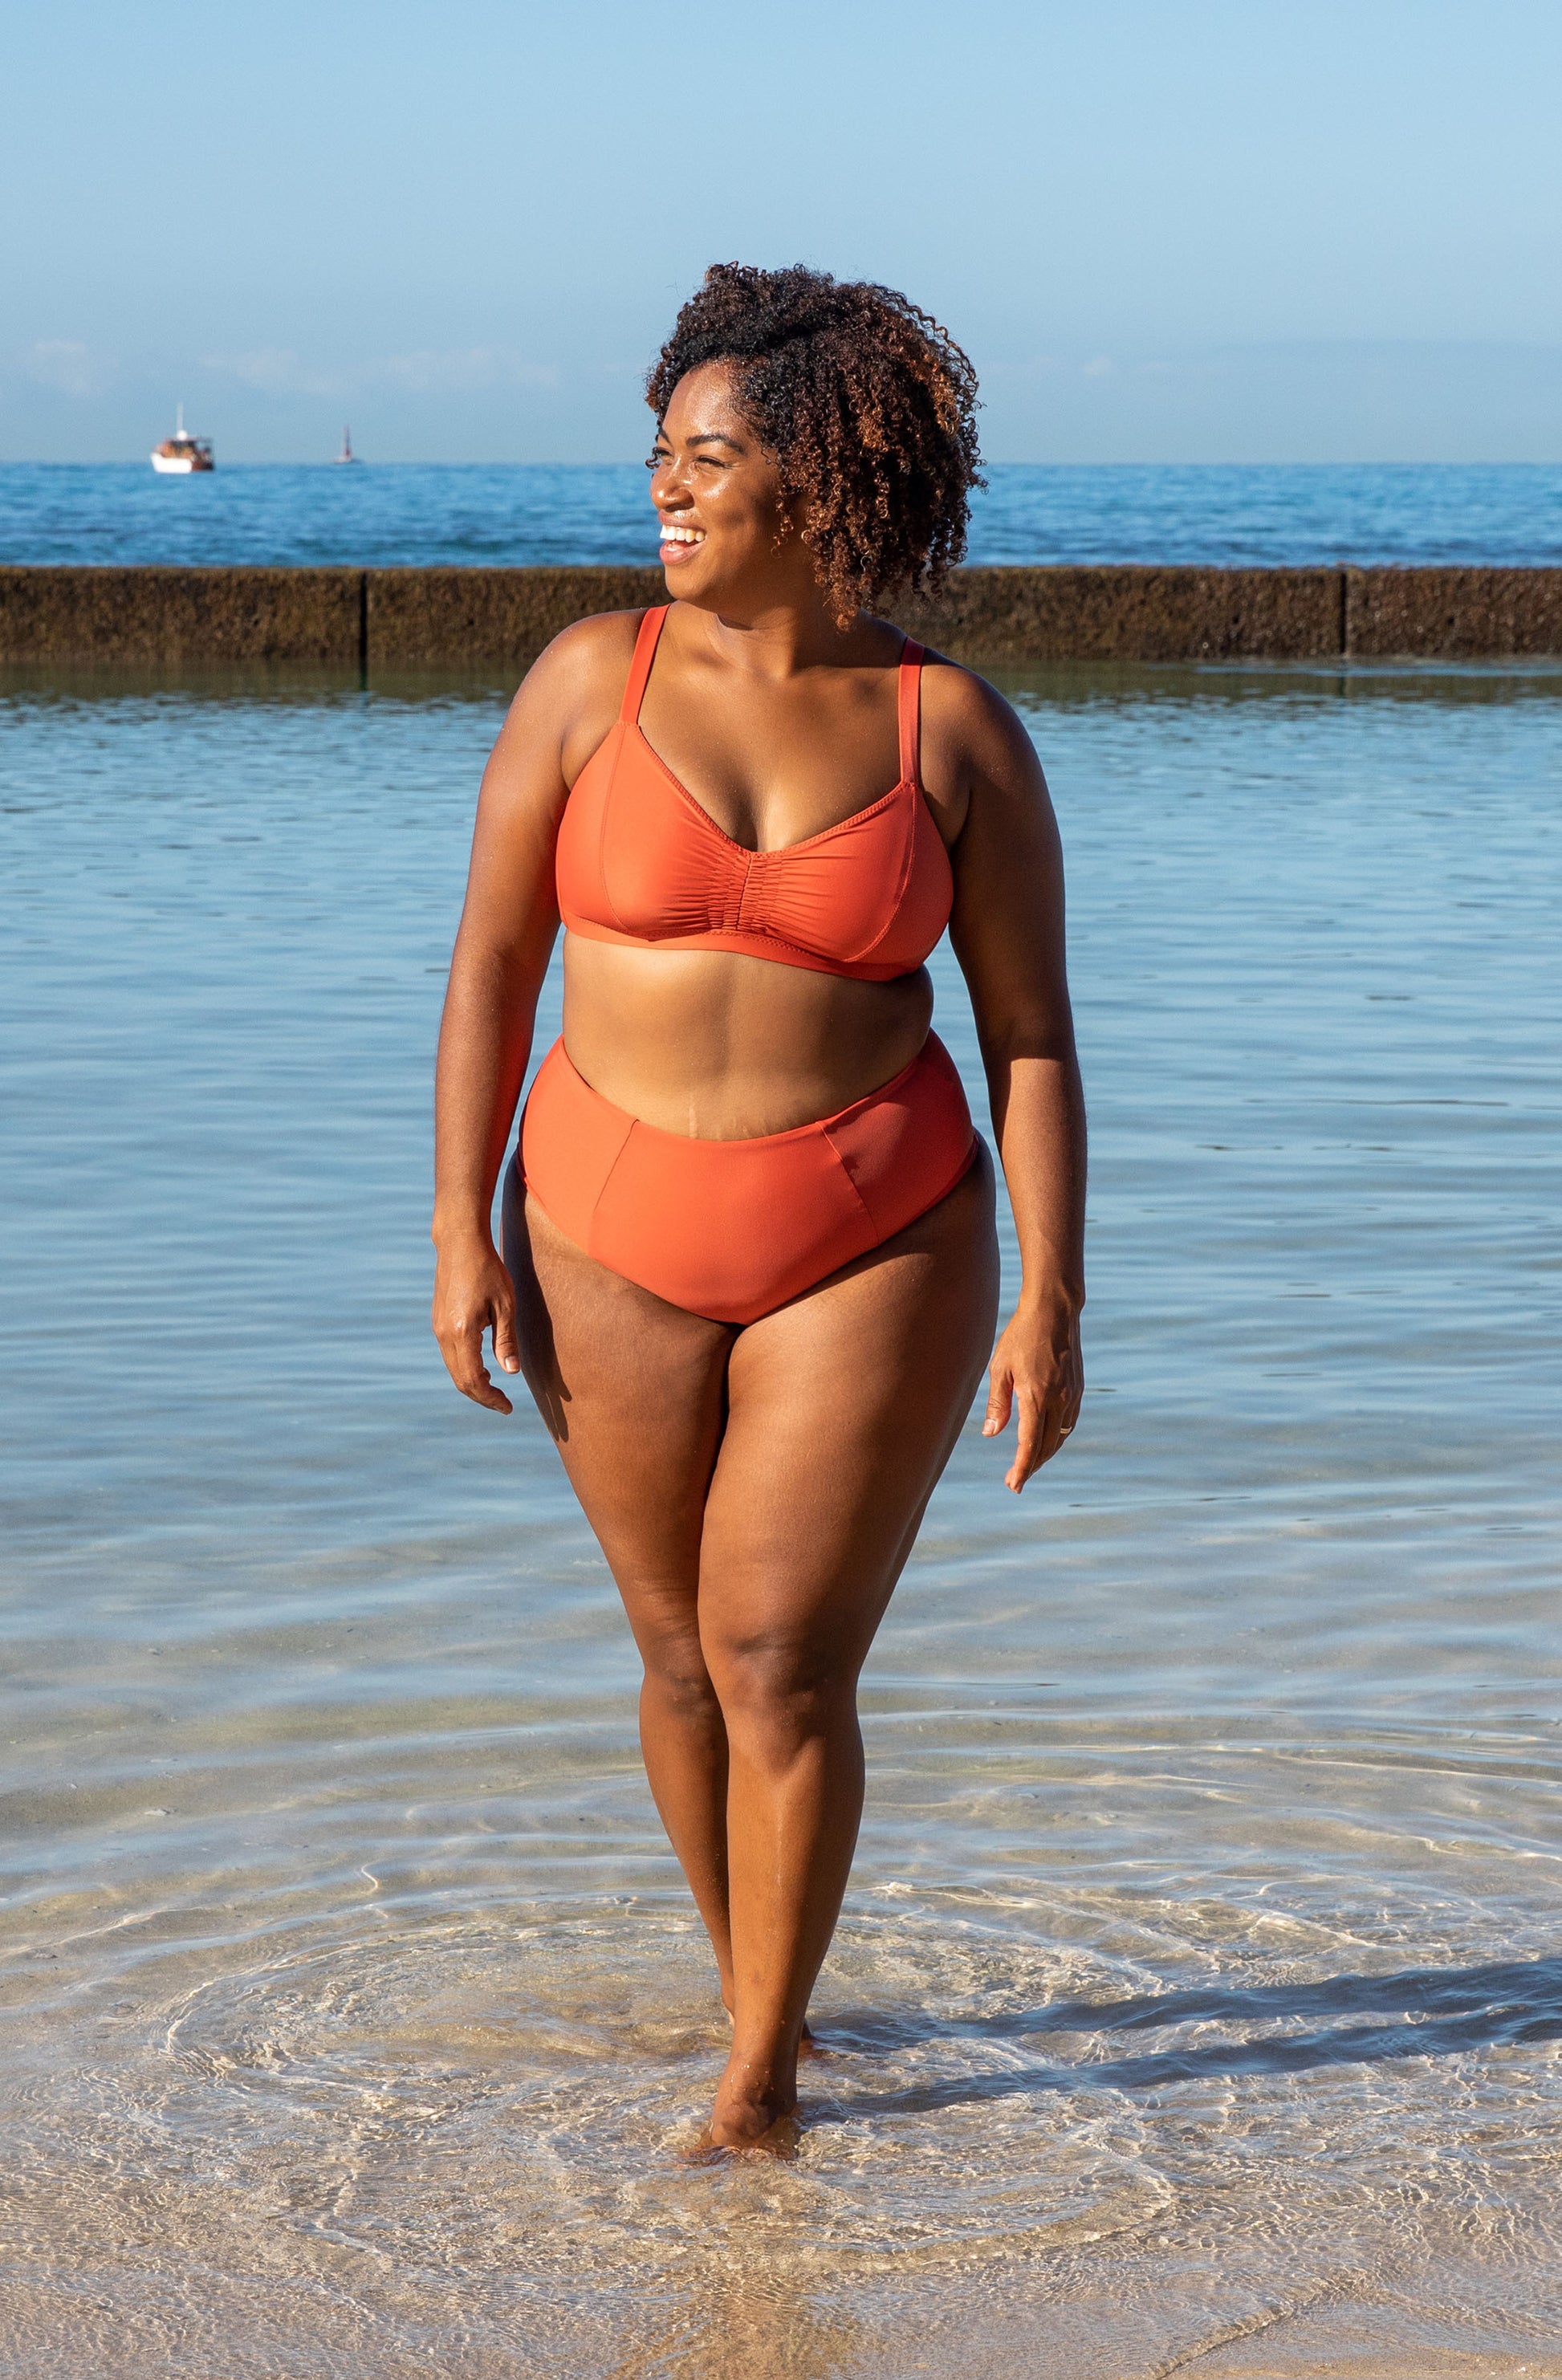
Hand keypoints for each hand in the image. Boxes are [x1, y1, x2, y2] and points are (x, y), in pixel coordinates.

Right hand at [431, 1230, 520, 1412]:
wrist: (460, 1243)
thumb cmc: (488, 1270)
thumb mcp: (505, 1305)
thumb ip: (506, 1341)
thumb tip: (511, 1373)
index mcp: (462, 1332)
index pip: (473, 1380)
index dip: (490, 1398)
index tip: (508, 1407)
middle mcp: (444, 1334)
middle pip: (460, 1380)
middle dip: (482, 1396)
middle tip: (503, 1405)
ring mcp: (438, 1328)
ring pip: (453, 1369)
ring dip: (473, 1383)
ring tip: (495, 1390)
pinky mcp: (438, 1321)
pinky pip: (450, 1355)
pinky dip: (466, 1368)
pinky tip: (483, 1367)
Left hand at [982, 1296, 1082, 1492]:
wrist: (1054, 1311)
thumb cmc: (1021, 1336)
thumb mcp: (1000, 1368)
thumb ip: (997, 1404)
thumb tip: (991, 1434)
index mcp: (1036, 1397)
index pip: (1029, 1445)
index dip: (1021, 1469)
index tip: (1013, 1485)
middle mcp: (1058, 1400)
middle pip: (1046, 1446)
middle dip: (1031, 1467)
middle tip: (1016, 1481)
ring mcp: (1071, 1395)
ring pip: (1060, 1437)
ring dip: (1044, 1454)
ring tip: (1029, 1464)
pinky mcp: (1077, 1389)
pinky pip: (1068, 1422)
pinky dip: (1057, 1437)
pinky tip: (1046, 1439)